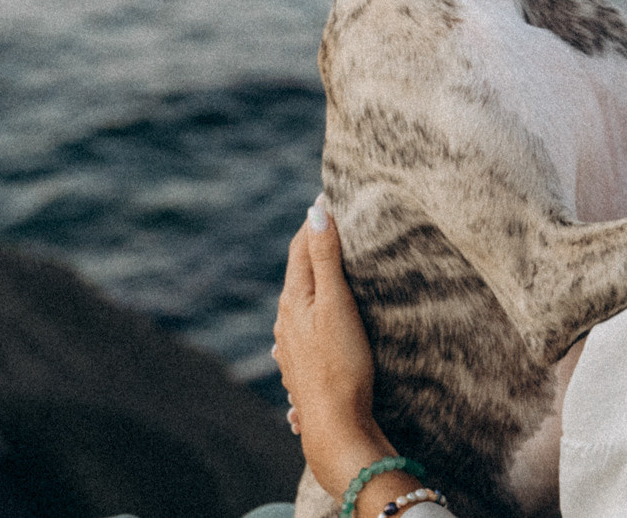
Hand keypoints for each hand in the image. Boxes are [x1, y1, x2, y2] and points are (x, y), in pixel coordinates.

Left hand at [273, 195, 400, 500]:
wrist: (335, 426)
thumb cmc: (341, 363)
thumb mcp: (337, 303)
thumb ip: (325, 258)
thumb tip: (316, 212)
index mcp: (293, 299)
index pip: (300, 247)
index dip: (314, 222)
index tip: (327, 199)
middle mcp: (285, 321)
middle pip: (297, 273)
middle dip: (312, 249)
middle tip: (330, 227)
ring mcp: (290, 347)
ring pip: (298, 303)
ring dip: (312, 282)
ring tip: (328, 271)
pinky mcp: (301, 369)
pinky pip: (303, 329)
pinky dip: (313, 312)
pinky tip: (317, 322)